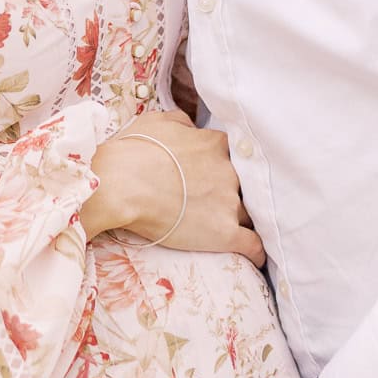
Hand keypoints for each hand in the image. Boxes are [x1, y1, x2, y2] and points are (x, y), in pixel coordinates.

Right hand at [84, 111, 264, 264]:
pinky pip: (254, 244)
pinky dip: (256, 250)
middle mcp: (229, 171)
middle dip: (231, 192)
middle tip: (212, 202)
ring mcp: (229, 203)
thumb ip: (183, 122)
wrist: (121, 184)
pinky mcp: (225, 234)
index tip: (213, 174)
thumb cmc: (133, 151)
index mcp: (215, 145)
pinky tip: (254, 255)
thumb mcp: (157, 121)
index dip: (223, 166)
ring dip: (242, 220)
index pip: (233, 155)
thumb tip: (192, 128)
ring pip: (249, 213)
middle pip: (243, 184)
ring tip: (230, 229)